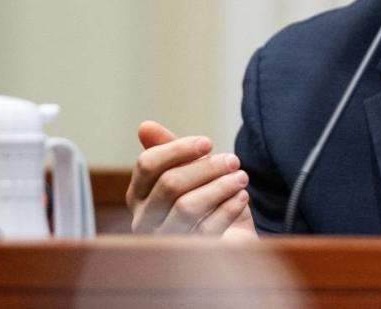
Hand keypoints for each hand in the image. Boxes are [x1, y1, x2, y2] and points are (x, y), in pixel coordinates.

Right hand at [126, 121, 256, 236]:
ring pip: (187, 207)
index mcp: (138, 194)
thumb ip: (171, 150)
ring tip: (242, 177)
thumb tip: (145, 126)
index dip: (178, 149)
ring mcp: (165, 239)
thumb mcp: (191, 172)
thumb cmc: (206, 199)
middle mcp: (144, 219)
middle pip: (170, 184)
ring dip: (220, 186)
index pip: (147, 164)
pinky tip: (242, 197)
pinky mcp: (190, 254)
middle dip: (206, 167)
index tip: (208, 142)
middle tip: (233, 160)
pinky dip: (228, 208)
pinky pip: (208, 229)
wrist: (229, 239)